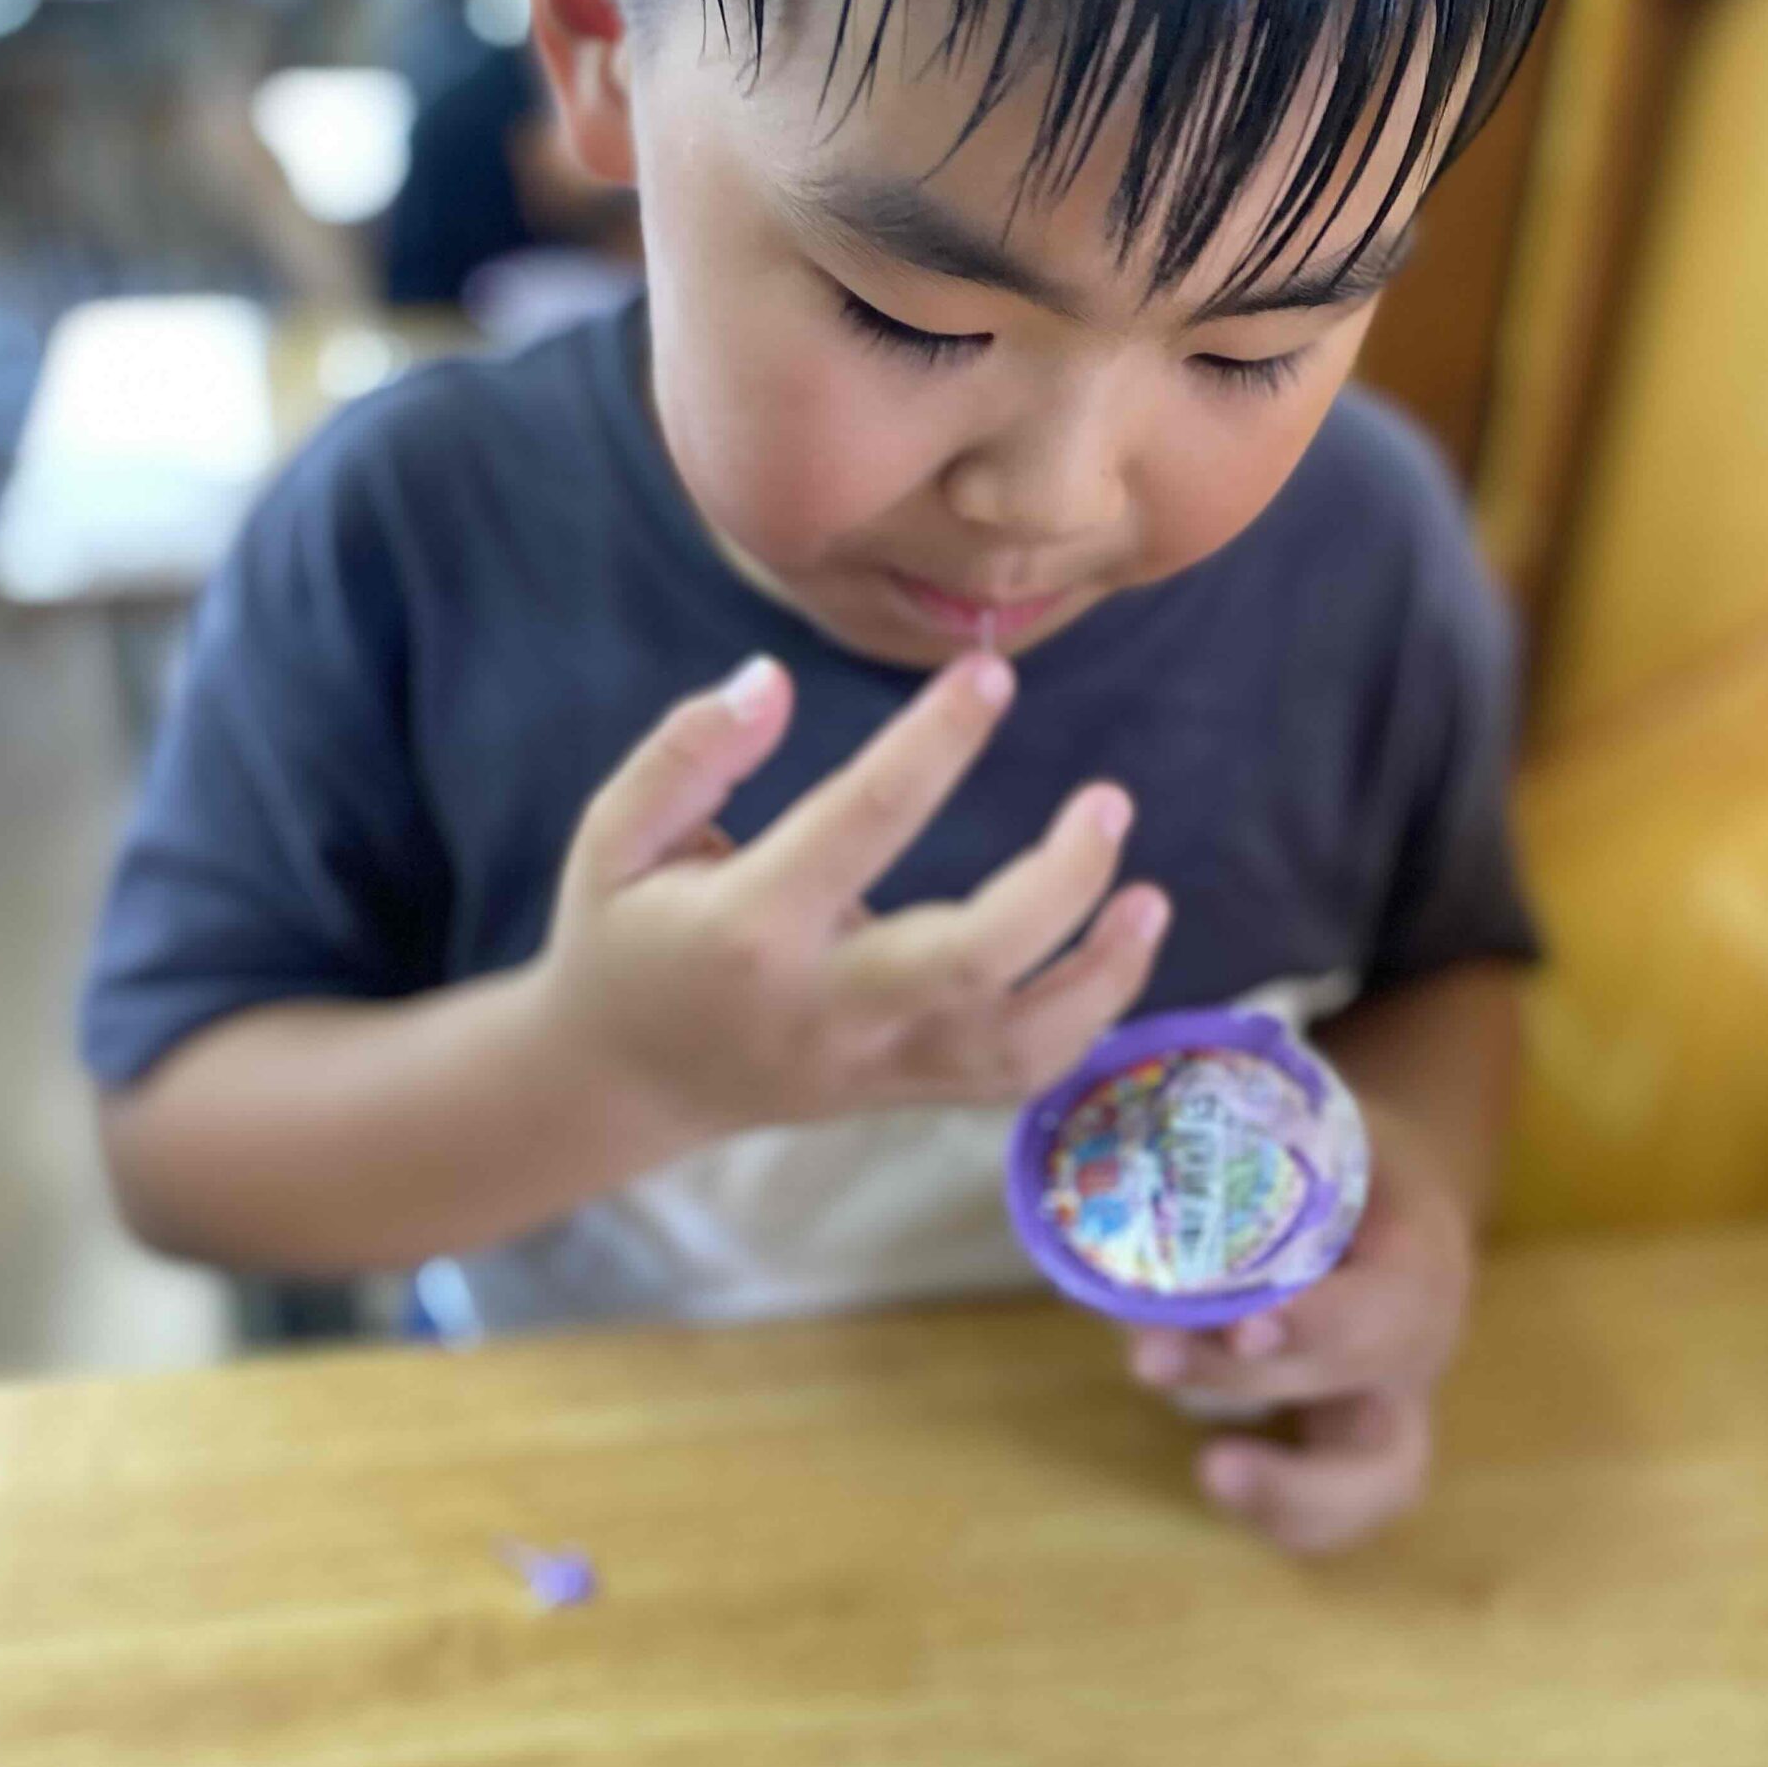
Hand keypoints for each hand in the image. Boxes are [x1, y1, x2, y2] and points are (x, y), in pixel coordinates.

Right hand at [531, 651, 1172, 1160]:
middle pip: (972, 959)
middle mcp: (824, 1006)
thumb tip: (774, 678)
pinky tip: (1120, 952)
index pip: (863, 822)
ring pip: (1016, 1042)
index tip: (989, 673)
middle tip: (1109, 799)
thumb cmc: (623, 937)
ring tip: (1150, 897)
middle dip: (1059, 881)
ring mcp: (873, 1063)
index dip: (936, 740)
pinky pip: (1015, 1077)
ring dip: (1101, 973)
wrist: (618, 1083)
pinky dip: (1084, 1024)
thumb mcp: (616, 834)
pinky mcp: (903, 1093)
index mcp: (748, 927)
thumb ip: (689, 752)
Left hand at [1122, 1103, 1473, 1553]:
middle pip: (1353, 1381)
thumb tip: (1116, 1097)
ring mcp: (1396, 1400)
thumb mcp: (1320, 1118)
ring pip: (1384, 1477)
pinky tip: (1219, 1477)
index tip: (1245, 1322)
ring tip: (1213, 1471)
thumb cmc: (1343, 1155)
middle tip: (1148, 1357)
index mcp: (1416, 1254)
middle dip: (1245, 1379)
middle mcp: (1419, 1339)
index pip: (1382, 1303)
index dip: (1314, 1321)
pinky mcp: (1362, 1442)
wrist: (1404, 1201)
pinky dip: (1289, 1513)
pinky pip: (1346, 1505)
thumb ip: (1249, 1121)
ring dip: (1297, 1485)